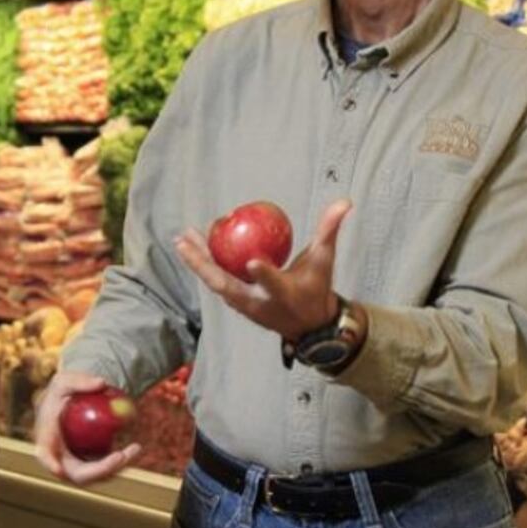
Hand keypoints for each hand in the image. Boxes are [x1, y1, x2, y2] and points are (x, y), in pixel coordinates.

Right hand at [33, 370, 141, 484]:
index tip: (59, 469)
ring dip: (117, 467)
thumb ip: (79, 380)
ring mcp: (78, 466)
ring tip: (135, 448)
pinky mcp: (93, 466)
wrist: (74, 403)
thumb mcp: (66, 379)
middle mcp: (60, 459)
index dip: (50, 464)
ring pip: (97, 476)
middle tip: (121, 455)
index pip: (44, 454)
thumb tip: (101, 383)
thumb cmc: (65, 392)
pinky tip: (135, 449)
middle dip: (100, 469)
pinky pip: (108, 470)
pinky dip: (122, 462)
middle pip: (78, 474)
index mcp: (47, 439)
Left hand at [175, 200, 351, 340]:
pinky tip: (192, 246)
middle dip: (204, 265)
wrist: (308, 325)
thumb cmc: (316, 288)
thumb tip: (344, 202)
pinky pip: (217, 281)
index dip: (264, 275)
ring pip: (216, 283)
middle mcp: (259, 304)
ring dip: (197, 261)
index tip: (252, 261)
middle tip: (187, 240)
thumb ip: (330, 231)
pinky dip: (204, 264)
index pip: (274, 284)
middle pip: (226, 285)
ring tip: (182, 239)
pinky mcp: (237, 304)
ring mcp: (245, 306)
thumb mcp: (325, 261)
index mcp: (284, 295)